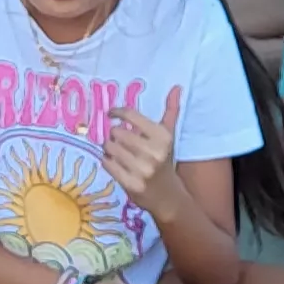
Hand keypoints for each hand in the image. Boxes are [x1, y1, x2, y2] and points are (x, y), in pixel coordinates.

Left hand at [99, 86, 187, 210]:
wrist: (168, 196)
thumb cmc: (165, 160)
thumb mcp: (169, 136)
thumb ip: (171, 111)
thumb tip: (176, 87)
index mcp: (162, 137)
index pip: (130, 115)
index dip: (116, 112)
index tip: (111, 113)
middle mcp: (153, 152)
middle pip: (116, 132)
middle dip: (114, 134)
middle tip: (118, 139)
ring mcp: (142, 169)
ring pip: (109, 147)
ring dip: (109, 148)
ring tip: (117, 151)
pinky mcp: (131, 184)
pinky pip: (107, 163)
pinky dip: (107, 161)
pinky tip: (115, 162)